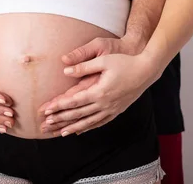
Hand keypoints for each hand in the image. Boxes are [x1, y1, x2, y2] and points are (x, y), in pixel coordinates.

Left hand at [39, 52, 159, 135]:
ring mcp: (112, 109)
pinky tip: (82, 130)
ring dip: (74, 127)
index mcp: (100, 91)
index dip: (59, 106)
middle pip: (79, 114)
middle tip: (47, 123)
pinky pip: (101, 122)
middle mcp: (105, 103)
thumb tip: (65, 70)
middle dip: (62, 119)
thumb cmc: (124, 62)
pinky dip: (90, 127)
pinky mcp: (117, 110)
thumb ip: (83, 66)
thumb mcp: (103, 61)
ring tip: (61, 132)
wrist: (146, 71)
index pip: (75, 101)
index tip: (47, 109)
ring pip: (89, 122)